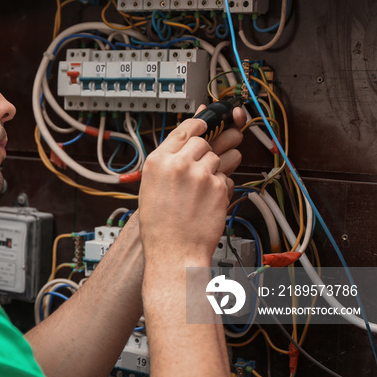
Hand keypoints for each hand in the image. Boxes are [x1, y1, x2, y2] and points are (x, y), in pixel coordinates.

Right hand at [138, 107, 243, 264]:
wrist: (174, 252)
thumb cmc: (160, 226)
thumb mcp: (150, 186)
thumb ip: (166, 163)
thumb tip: (182, 143)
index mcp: (158, 162)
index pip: (183, 129)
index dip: (197, 126)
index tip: (204, 125)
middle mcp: (179, 164)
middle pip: (202, 141)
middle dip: (205, 151)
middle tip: (200, 166)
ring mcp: (201, 175)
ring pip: (217, 157)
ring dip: (214, 168)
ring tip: (204, 187)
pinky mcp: (218, 187)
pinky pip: (226, 176)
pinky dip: (221, 185)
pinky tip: (208, 199)